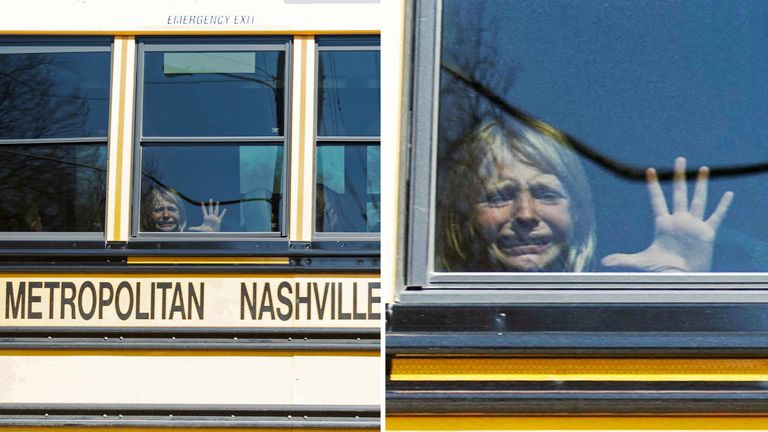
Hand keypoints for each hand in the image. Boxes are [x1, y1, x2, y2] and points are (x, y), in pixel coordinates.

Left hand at [188, 199, 226, 231]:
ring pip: (216, 211)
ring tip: (217, 202)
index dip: (203, 207)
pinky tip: (225, 209)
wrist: (212, 234)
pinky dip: (223, 212)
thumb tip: (188, 228)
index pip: (204, 211)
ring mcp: (215, 218)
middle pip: (210, 209)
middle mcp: (210, 217)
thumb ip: (194, 228)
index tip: (202, 202)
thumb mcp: (199, 229)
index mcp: (206, 218)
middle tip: (210, 199)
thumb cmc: (205, 232)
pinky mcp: (218, 220)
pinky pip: (221, 215)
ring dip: (217, 206)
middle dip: (210, 204)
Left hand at [601, 157, 732, 271]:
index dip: (653, 186)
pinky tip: (728, 194)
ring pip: (698, 199)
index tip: (650, 170)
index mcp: (662, 223)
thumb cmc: (661, 271)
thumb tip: (603, 262)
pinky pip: (716, 216)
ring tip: (703, 168)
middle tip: (680, 159)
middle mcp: (678, 220)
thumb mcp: (641, 262)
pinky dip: (723, 206)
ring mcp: (693, 225)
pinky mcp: (707, 233)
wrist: (680, 279)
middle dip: (679, 176)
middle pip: (679, 193)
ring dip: (701, 184)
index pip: (657, 199)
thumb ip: (623, 259)